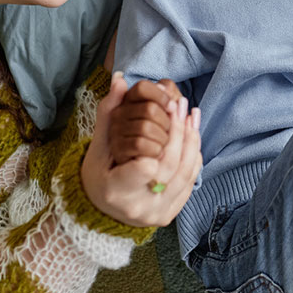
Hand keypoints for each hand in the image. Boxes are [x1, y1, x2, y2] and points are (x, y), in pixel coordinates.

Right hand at [81, 73, 201, 227]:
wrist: (104, 209)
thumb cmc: (99, 172)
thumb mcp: (98, 145)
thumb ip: (109, 112)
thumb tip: (119, 79)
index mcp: (115, 191)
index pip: (142, 168)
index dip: (154, 145)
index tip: (163, 115)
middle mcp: (137, 207)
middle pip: (168, 165)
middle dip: (177, 130)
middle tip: (180, 104)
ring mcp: (157, 212)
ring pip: (184, 173)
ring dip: (191, 139)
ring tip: (190, 114)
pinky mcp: (171, 213)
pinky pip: (190, 181)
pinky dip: (194, 154)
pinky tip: (193, 133)